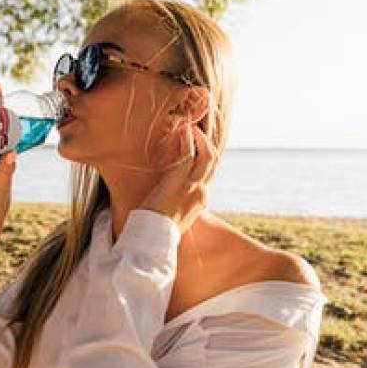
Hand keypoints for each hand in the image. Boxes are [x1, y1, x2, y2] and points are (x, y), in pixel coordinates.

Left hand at [138, 117, 217, 233]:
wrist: (154, 240)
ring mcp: (193, 186)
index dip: (205, 157)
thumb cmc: (158, 231)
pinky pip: (189, 154)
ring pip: (207, 155)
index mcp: (201, 201)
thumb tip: (168, 202)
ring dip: (200, 139)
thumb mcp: (173, 218)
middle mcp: (202, 192)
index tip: (198, 146)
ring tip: (190, 127)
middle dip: (207, 144)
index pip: (209, 174)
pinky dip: (188, 140)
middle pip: (213, 162)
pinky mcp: (180, 181)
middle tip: (197, 131)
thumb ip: (176, 206)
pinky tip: (183, 131)